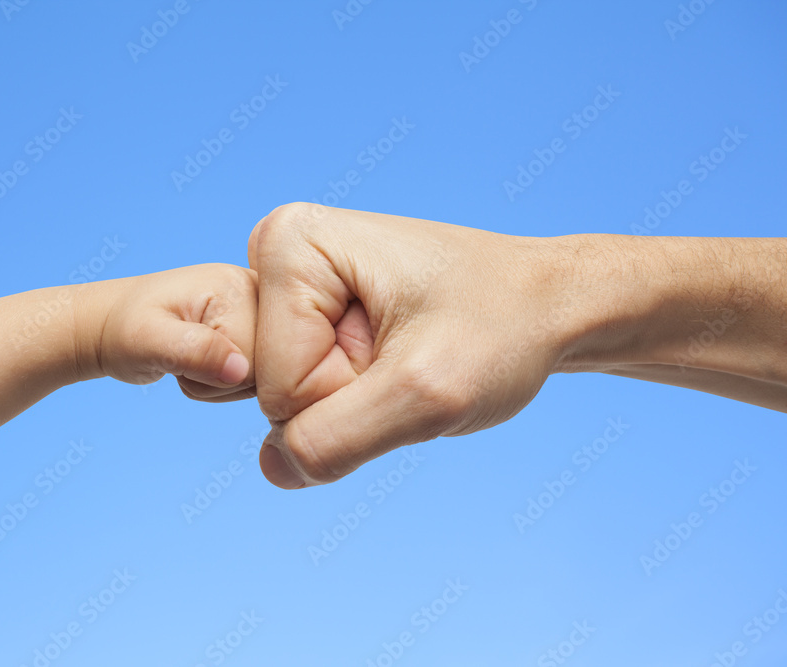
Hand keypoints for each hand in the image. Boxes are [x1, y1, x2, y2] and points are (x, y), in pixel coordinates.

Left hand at [77, 264, 257, 401]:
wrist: (113, 322)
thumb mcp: (147, 340)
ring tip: (190, 360)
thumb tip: (240, 370)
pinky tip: (203, 363)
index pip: (260, 362)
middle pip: (268, 372)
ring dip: (222, 384)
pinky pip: (258, 378)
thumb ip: (194, 351)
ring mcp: (260, 310)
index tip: (184, 358)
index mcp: (238, 286)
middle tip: (185, 360)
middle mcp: (259, 292)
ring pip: (265, 379)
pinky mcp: (256, 326)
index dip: (219, 378)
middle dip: (222, 381)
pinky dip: (226, 382)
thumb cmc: (123, 328)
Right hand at [249, 203, 574, 487]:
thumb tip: (273, 469)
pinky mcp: (304, 313)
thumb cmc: (501, 328)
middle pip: (269, 388)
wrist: (544, 307)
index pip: (278, 384)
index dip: (349, 393)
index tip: (405, 349)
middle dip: (343, 398)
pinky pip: (301, 392)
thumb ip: (336, 440)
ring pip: (285, 398)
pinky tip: (387, 359)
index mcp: (290, 243)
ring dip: (351, 401)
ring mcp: (288, 285)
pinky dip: (351, 397)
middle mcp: (276, 252)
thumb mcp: (427, 393)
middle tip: (405, 356)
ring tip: (400, 355)